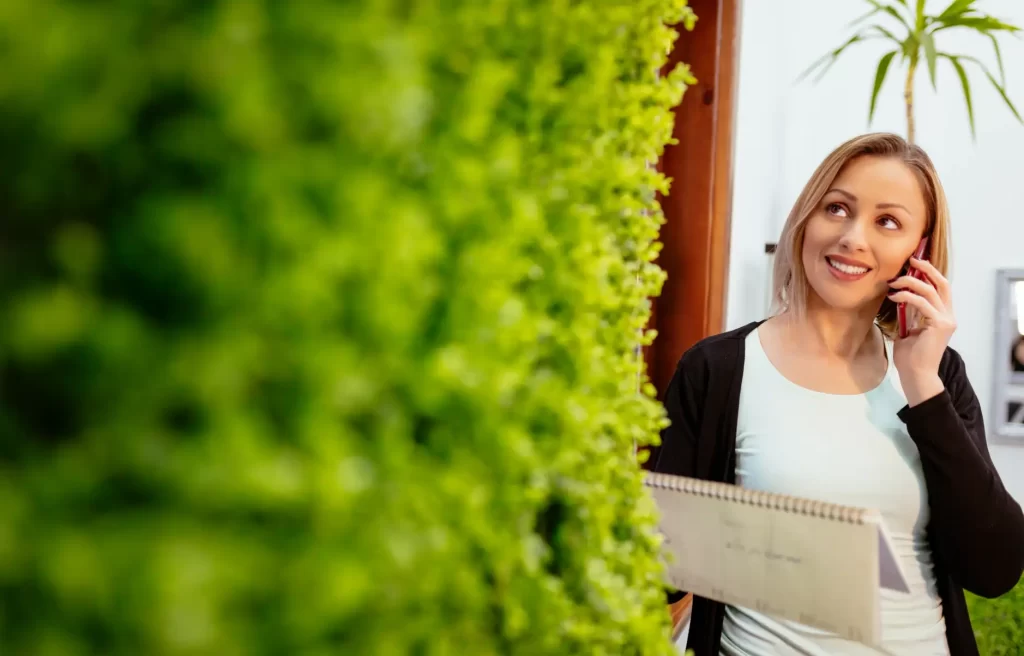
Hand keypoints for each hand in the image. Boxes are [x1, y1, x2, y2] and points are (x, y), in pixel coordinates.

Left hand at [887, 257, 955, 405]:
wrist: (915, 374)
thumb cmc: (910, 356)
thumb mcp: (908, 328)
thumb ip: (909, 313)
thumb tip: (899, 295)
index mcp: (943, 316)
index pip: (940, 288)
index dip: (929, 273)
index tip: (914, 263)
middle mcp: (948, 316)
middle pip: (942, 284)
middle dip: (927, 269)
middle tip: (911, 260)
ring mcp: (946, 320)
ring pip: (930, 291)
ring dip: (910, 282)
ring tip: (894, 282)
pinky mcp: (940, 325)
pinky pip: (922, 303)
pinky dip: (907, 296)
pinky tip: (894, 296)